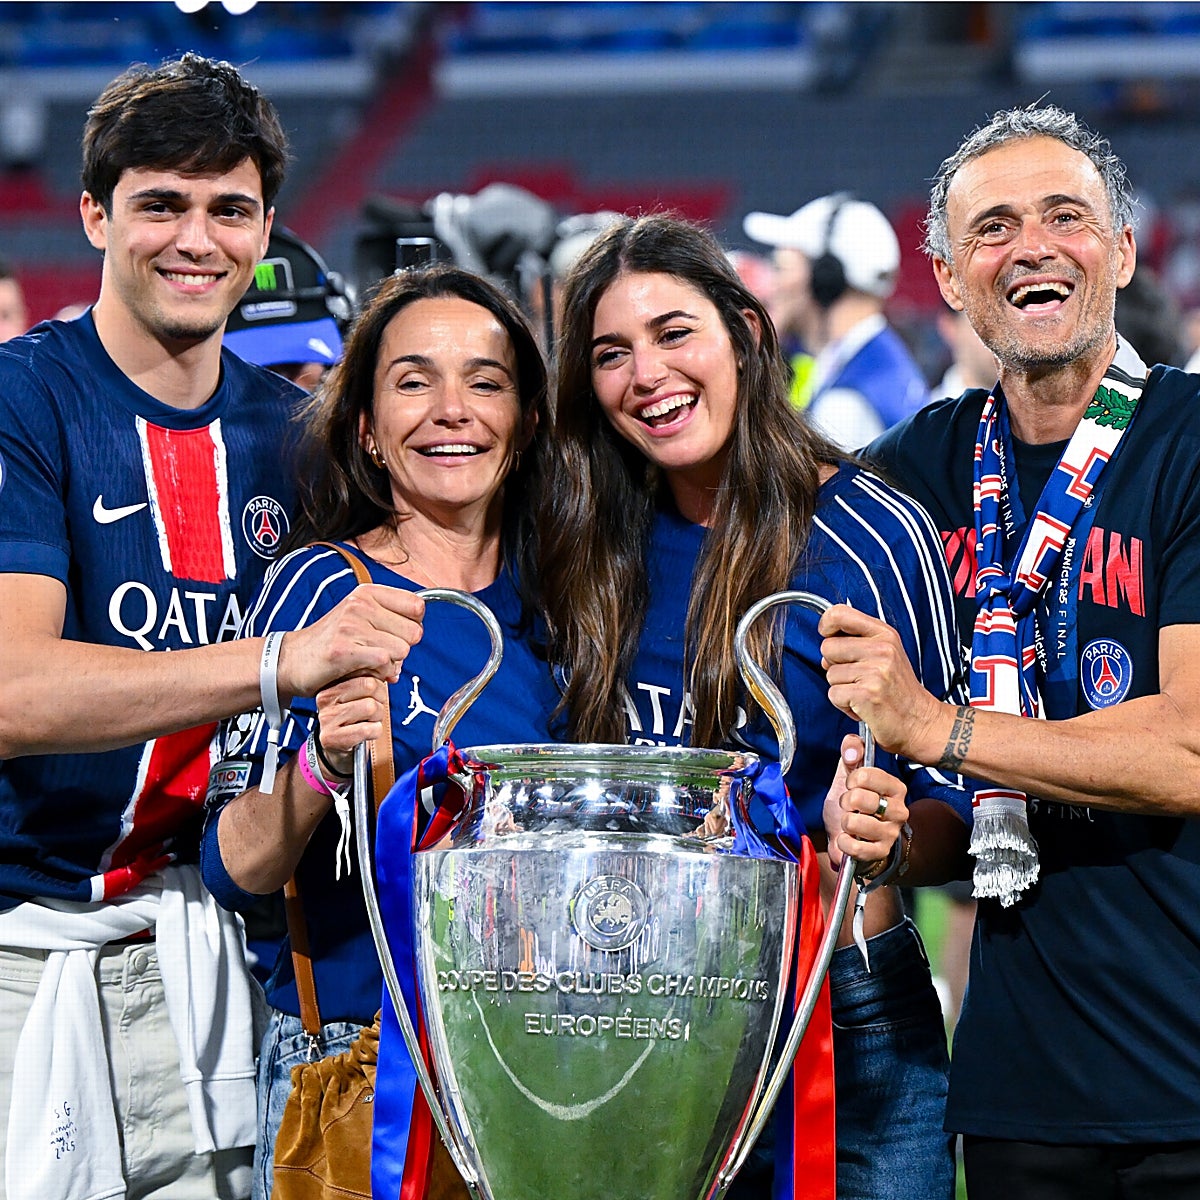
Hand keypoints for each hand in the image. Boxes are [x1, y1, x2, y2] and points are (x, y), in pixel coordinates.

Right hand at [277, 585, 424, 699]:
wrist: (292, 659)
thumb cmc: (332, 640)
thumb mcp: (361, 616)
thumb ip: (391, 617)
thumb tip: (420, 628)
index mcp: (368, 592)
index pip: (417, 606)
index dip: (413, 626)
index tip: (396, 634)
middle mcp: (360, 605)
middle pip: (414, 632)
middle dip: (404, 648)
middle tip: (383, 653)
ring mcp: (351, 626)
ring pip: (402, 650)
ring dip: (392, 664)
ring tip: (371, 662)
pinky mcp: (343, 650)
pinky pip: (384, 662)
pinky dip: (381, 673)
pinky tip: (366, 670)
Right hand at [315, 675, 389, 773]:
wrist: (337, 749)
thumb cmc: (353, 719)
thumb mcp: (359, 695)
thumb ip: (372, 680)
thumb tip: (392, 671)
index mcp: (332, 683)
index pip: (366, 673)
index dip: (379, 686)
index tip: (375, 696)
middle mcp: (325, 698)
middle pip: (370, 686)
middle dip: (380, 701)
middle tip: (372, 711)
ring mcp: (326, 718)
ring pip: (371, 707)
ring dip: (377, 717)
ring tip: (367, 722)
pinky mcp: (331, 737)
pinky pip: (368, 729)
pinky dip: (375, 732)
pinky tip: (365, 733)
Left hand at [818, 604, 948, 762]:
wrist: (920, 722)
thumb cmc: (898, 691)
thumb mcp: (886, 653)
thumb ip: (859, 641)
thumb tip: (827, 642)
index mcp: (885, 634)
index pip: (840, 613)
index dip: (826, 625)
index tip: (829, 636)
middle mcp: (882, 649)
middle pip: (828, 647)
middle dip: (834, 665)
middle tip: (857, 677)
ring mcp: (876, 671)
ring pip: (829, 674)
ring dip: (841, 688)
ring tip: (863, 692)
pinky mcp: (867, 693)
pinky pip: (833, 694)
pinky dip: (843, 705)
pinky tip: (863, 706)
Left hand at [823, 733, 908, 869]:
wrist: (853, 837)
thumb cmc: (854, 804)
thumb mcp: (849, 775)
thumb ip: (851, 751)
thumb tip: (851, 747)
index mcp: (895, 787)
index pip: (865, 774)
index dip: (851, 780)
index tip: (852, 785)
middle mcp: (899, 810)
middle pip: (858, 798)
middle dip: (845, 801)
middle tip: (849, 806)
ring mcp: (891, 833)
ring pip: (854, 822)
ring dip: (844, 822)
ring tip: (850, 822)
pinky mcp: (881, 853)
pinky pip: (854, 847)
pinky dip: (843, 842)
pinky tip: (846, 838)